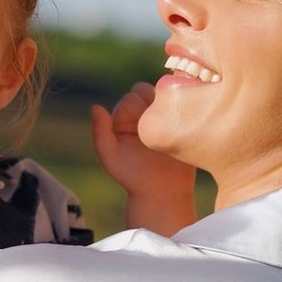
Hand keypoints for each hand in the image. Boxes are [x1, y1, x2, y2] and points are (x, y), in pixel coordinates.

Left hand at [92, 83, 197, 233]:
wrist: (163, 191)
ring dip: (170, 105)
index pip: (133, 95)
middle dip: (154, 103)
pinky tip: (183, 123)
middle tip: (157, 126)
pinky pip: (186, 104)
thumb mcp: (111, 158)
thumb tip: (96, 106)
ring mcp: (165, 117)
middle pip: (151, 89)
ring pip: (169, 94)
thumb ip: (101, 133)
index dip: (137, 108)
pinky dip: (185, 106)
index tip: (141, 129)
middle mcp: (145, 113)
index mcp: (126, 117)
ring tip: (170, 126)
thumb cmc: (133, 177)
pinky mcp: (183, 122)